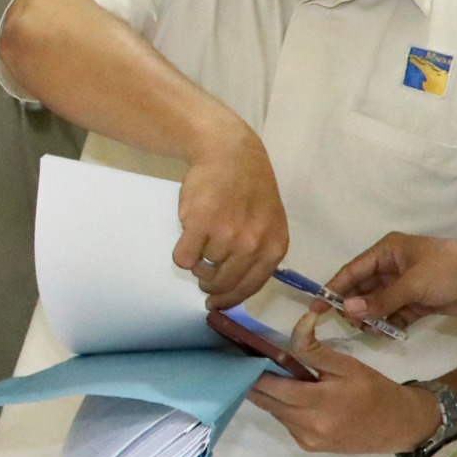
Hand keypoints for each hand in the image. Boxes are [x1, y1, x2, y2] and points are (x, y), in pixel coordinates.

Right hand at [176, 117, 289, 309]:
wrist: (228, 152)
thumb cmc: (247, 187)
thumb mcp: (268, 222)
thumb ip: (258, 253)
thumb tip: (235, 287)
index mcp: (274, 246)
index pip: (250, 288)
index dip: (230, 300)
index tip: (216, 304)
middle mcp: (253, 245)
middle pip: (223, 284)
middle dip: (210, 284)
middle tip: (204, 276)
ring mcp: (227, 235)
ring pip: (202, 270)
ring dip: (199, 258)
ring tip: (204, 233)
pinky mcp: (200, 225)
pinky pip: (184, 258)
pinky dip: (183, 251)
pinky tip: (189, 234)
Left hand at [242, 312, 443, 454]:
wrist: (399, 426)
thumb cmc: (374, 390)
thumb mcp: (347, 364)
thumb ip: (316, 348)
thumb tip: (301, 319)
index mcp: (318, 403)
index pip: (271, 387)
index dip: (252, 370)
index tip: (238, 351)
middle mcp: (308, 426)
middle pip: (266, 401)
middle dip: (252, 380)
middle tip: (240, 359)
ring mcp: (307, 439)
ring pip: (274, 412)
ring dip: (267, 393)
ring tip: (258, 370)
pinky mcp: (309, 447)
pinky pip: (286, 422)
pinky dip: (282, 406)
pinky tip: (285, 392)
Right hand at [327, 234, 456, 327]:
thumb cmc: (450, 269)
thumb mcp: (413, 284)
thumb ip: (380, 300)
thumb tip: (347, 310)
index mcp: (388, 251)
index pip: (353, 270)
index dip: (334, 288)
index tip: (316, 309)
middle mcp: (393, 267)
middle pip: (363, 289)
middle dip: (354, 306)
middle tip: (348, 325)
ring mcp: (406, 286)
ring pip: (378, 304)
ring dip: (372, 317)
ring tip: (368, 331)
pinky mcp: (419, 302)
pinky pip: (395, 314)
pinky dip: (389, 324)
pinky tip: (386, 334)